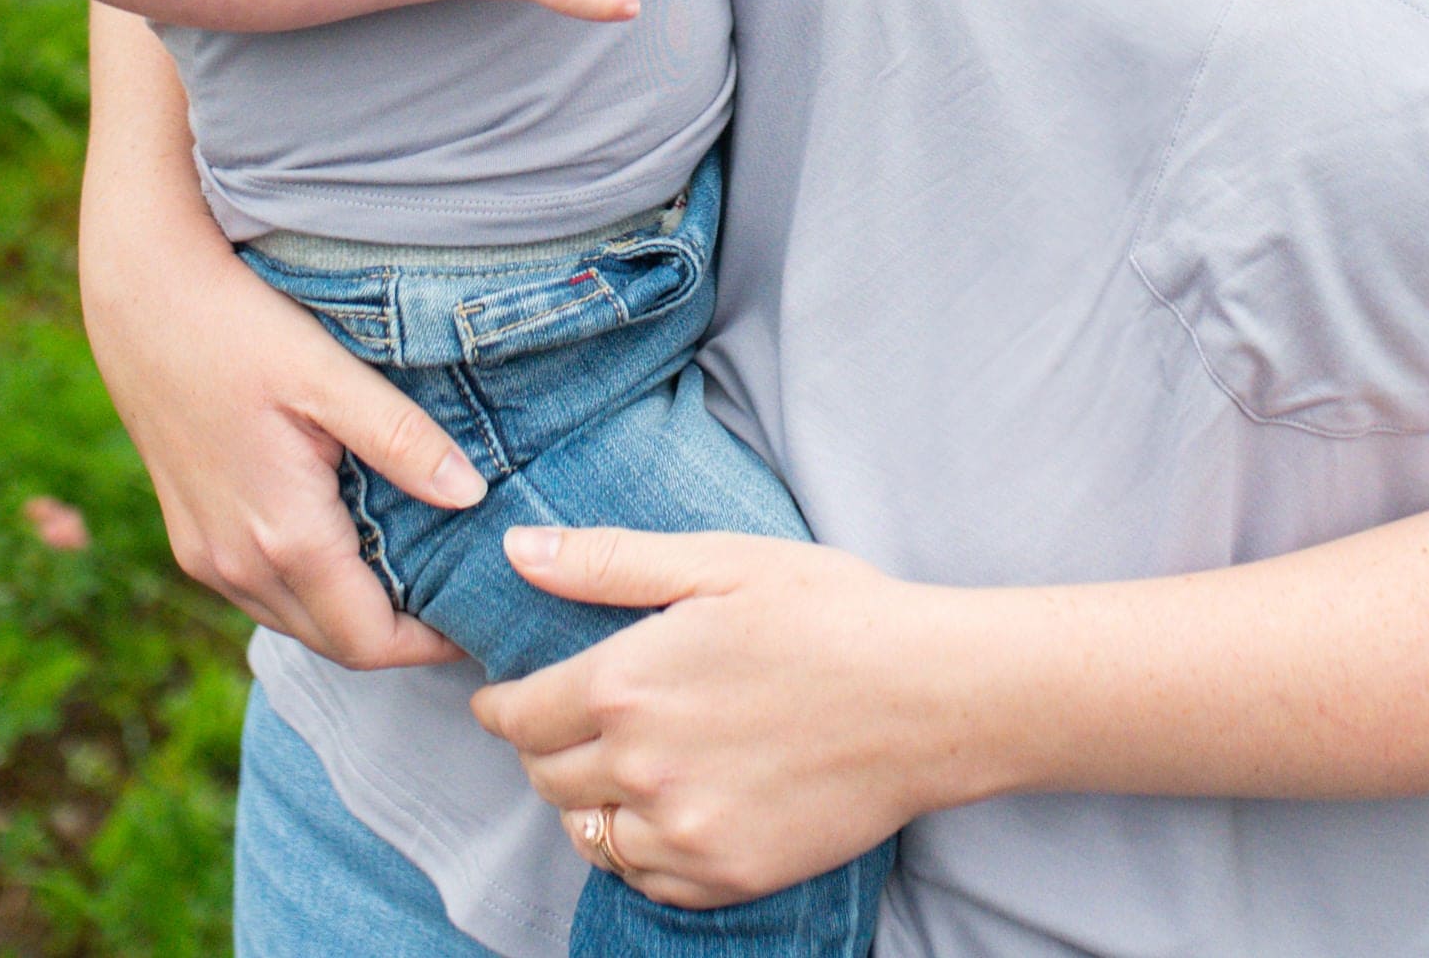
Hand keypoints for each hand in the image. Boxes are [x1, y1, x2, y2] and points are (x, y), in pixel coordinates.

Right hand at [80, 171, 486, 667]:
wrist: (144, 303)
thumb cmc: (241, 329)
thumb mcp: (331, 376)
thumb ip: (402, 439)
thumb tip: (473, 495)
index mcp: (281, 536)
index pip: (369, 639)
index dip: (431, 644)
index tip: (482, 615)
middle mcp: (236, 566)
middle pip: (335, 643)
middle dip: (400, 635)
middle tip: (463, 595)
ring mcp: (205, 557)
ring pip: (297, 622)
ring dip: (355, 614)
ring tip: (419, 571)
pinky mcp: (191, 539)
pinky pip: (262, 593)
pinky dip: (313, 591)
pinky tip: (351, 544)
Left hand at [470, 528, 941, 908]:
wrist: (926, 696)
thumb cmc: (829, 612)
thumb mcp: (720, 562)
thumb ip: (607, 562)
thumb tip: (517, 551)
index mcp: (627, 683)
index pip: (519, 716)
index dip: (502, 707)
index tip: (504, 701)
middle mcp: (640, 767)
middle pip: (546, 778)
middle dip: (543, 749)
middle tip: (570, 724)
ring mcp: (683, 831)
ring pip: (589, 835)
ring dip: (587, 802)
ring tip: (618, 768)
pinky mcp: (725, 875)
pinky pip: (645, 877)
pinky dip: (640, 848)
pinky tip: (668, 808)